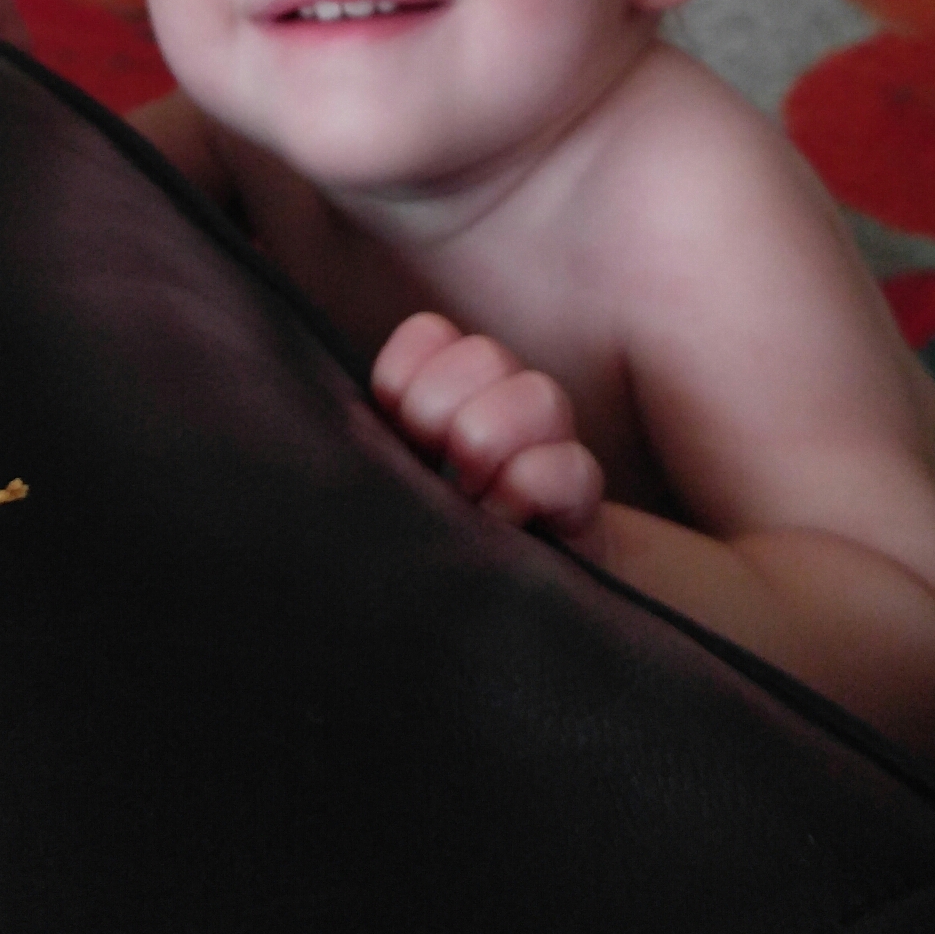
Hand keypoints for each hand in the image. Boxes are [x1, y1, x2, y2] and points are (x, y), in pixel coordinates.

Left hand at [372, 311, 603, 540]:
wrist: (485, 598)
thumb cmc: (427, 534)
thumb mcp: (391, 479)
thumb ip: (375, 439)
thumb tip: (355, 423)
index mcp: (449, 393)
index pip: (429, 336)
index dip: (406, 376)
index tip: (397, 428)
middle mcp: (503, 406)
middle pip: (485, 356)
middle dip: (442, 410)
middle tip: (433, 466)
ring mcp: (550, 447)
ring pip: (540, 396)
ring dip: (489, 442)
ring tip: (468, 495)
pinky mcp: (579, 498)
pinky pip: (571, 469)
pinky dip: (528, 488)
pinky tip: (503, 520)